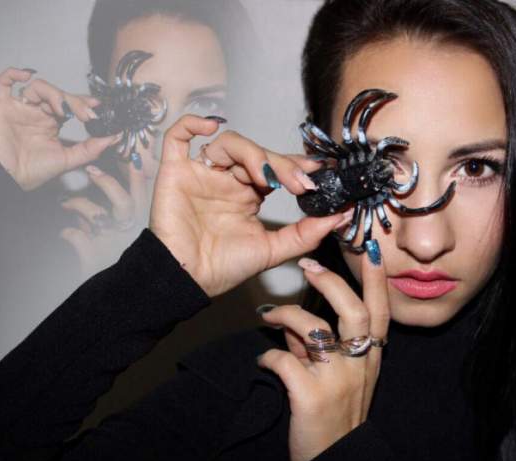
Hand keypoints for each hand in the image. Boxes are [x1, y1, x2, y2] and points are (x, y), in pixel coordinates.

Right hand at [0, 67, 120, 190]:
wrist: (11, 180)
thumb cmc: (35, 172)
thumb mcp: (69, 159)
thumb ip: (91, 148)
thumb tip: (114, 137)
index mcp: (52, 122)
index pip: (70, 104)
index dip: (83, 101)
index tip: (98, 106)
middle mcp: (37, 113)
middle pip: (58, 95)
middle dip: (75, 102)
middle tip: (87, 115)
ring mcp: (20, 108)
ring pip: (38, 87)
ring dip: (54, 95)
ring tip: (63, 111)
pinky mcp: (2, 107)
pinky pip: (3, 83)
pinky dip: (13, 74)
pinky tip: (27, 75)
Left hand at [59, 163, 150, 276]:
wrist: (113, 299)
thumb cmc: (114, 269)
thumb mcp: (112, 241)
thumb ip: (102, 221)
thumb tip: (87, 204)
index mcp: (139, 228)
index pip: (143, 196)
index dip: (137, 177)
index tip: (130, 158)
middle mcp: (128, 234)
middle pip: (125, 202)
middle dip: (108, 182)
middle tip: (93, 169)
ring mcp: (112, 244)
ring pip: (96, 214)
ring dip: (78, 205)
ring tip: (66, 202)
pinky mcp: (93, 256)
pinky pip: (76, 237)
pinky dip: (68, 233)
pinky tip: (65, 233)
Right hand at [149, 114, 350, 296]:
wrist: (187, 281)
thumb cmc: (222, 268)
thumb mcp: (273, 251)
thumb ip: (305, 234)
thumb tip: (340, 217)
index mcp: (248, 196)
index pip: (275, 168)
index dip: (296, 165)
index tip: (319, 170)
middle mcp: (226, 181)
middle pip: (257, 154)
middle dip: (282, 165)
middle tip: (300, 184)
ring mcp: (201, 174)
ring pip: (229, 143)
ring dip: (252, 154)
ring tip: (265, 178)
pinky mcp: (174, 172)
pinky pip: (177, 136)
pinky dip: (192, 124)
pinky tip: (211, 127)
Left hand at [256, 246, 388, 460]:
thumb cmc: (334, 419)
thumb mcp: (337, 380)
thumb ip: (318, 349)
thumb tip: (295, 324)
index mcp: (370, 359)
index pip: (380, 312)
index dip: (375, 281)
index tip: (368, 251)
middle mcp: (359, 366)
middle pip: (354, 311)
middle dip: (331, 282)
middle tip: (309, 265)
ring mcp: (337, 380)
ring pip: (314, 330)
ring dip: (286, 315)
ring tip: (267, 315)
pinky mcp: (310, 396)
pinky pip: (284, 361)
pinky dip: (268, 358)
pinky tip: (261, 362)